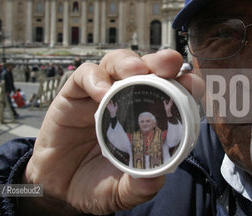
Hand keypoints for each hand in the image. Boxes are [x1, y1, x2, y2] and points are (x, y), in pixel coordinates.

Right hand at [23, 49, 202, 213]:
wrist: (57, 188)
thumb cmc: (94, 183)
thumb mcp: (120, 190)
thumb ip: (139, 186)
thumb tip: (156, 179)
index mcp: (144, 118)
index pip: (169, 92)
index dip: (183, 84)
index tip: (194, 85)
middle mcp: (125, 99)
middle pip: (146, 69)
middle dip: (161, 62)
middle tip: (171, 64)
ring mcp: (99, 94)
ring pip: (117, 63)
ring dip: (129, 63)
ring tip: (136, 72)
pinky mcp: (73, 94)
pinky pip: (84, 76)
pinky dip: (94, 78)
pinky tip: (102, 92)